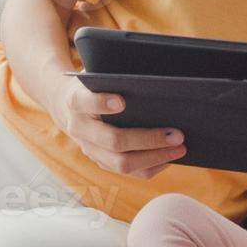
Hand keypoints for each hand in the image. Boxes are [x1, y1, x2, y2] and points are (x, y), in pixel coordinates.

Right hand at [49, 75, 187, 178]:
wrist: (66, 106)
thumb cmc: (92, 85)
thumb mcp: (96, 74)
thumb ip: (115, 76)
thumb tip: (154, 82)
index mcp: (75, 101)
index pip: (84, 102)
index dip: (101, 103)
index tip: (122, 101)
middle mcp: (79, 129)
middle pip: (113, 141)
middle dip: (148, 139)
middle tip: (176, 134)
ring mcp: (90, 149)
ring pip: (122, 163)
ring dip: (155, 157)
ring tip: (180, 148)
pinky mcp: (100, 162)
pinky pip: (128, 172)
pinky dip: (152, 167)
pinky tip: (169, 157)